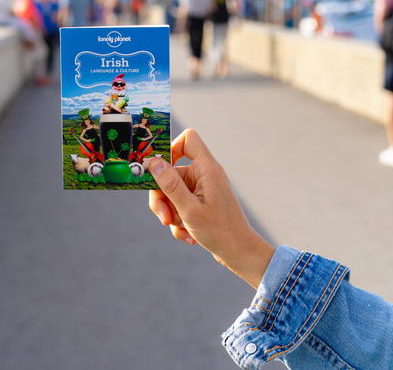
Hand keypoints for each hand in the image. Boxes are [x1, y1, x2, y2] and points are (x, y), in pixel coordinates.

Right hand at [147, 129, 273, 288]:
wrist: (239, 253)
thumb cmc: (220, 231)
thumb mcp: (189, 209)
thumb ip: (170, 184)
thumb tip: (154, 162)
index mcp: (206, 169)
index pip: (188, 139)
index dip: (170, 148)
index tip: (158, 169)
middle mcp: (204, 175)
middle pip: (170, 173)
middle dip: (163, 197)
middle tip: (163, 217)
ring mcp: (201, 190)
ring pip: (171, 192)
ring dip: (170, 213)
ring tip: (180, 229)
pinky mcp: (199, 203)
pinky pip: (178, 205)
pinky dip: (178, 221)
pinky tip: (188, 236)